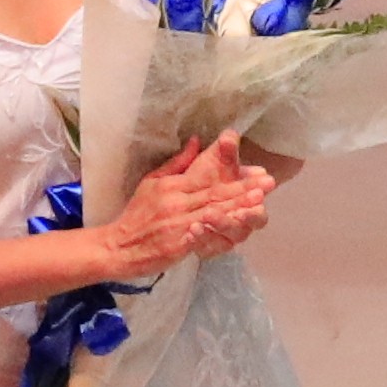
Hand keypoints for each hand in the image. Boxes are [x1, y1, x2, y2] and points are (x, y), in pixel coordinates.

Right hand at [89, 138, 272, 272]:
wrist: (117, 246)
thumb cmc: (137, 214)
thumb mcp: (153, 182)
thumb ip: (177, 163)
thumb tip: (197, 140)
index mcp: (172, 186)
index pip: (208, 179)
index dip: (234, 176)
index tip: (258, 171)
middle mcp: (176, 203)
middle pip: (215, 195)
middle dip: (244, 190)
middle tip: (269, 183)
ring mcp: (177, 224)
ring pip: (212, 215)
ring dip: (237, 209)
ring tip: (259, 203)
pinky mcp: (176, 244)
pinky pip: (200, 237)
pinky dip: (217, 232)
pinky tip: (235, 231)